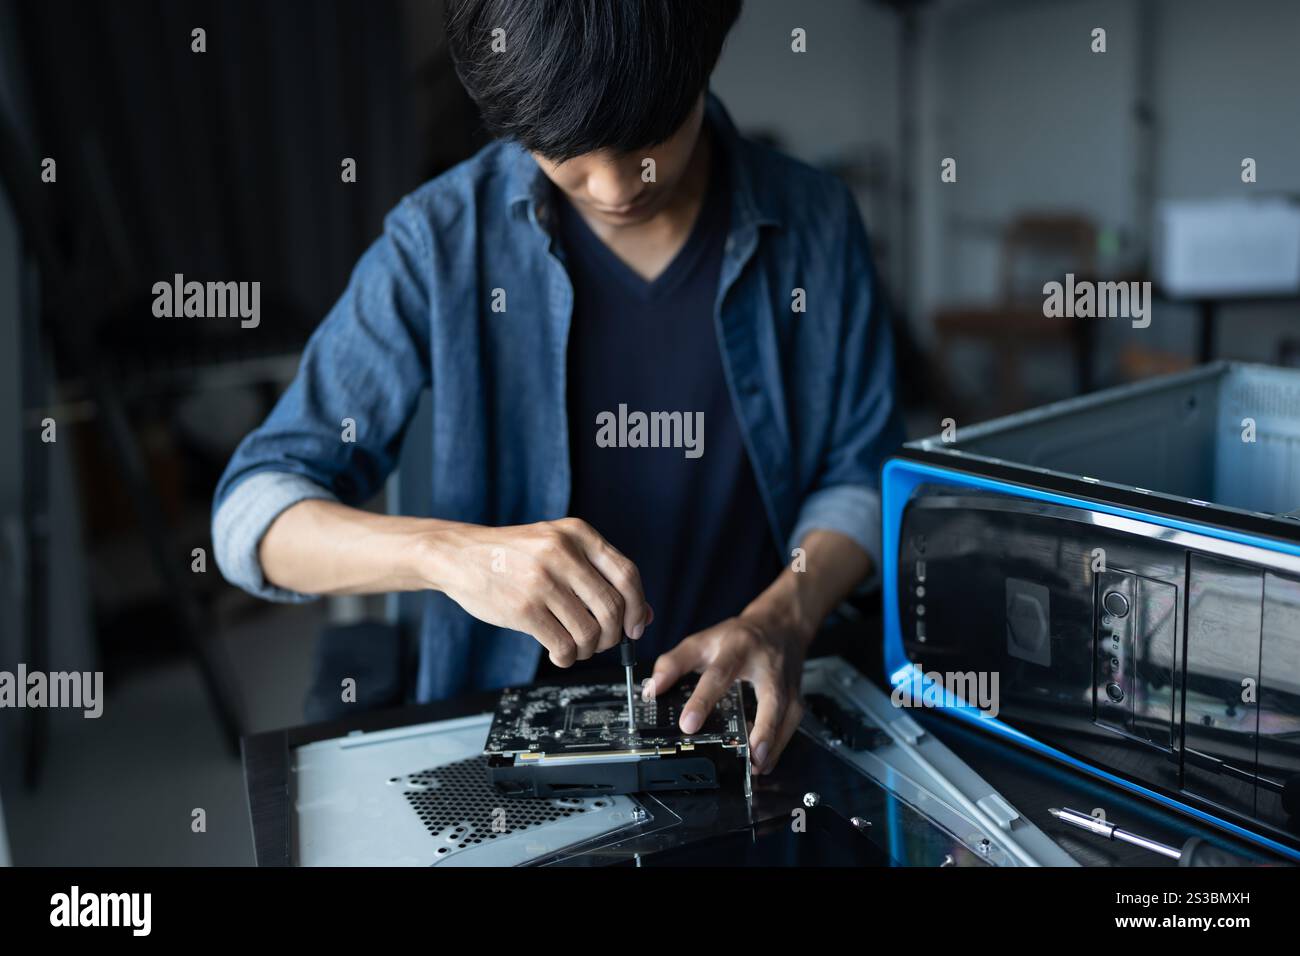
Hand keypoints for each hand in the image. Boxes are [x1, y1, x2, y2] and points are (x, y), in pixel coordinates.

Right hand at [428, 517, 650, 666]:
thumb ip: (600, 575)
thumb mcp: (559, 548)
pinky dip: (567, 657)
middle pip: (612, 607)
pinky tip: (559, 653)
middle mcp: (562, 552)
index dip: (636, 607)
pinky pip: (563, 645)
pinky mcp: (524, 608)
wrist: (459, 555)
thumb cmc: (514, 555)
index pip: (627, 574)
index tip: (634, 627)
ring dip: (588, 649)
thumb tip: (643, 615)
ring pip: (590, 631)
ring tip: (575, 647)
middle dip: (612, 635)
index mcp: (578, 533)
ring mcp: (542, 580)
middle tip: (601, 642)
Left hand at [650, 611, 808, 774]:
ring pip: (786, 715)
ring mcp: (786, 684)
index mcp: (738, 649)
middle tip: (751, 754)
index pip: (719, 675)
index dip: (702, 701)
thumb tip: (652, 690)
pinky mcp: (796, 698)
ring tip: (756, 766)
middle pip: (770, 698)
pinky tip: (764, 762)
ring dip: (773, 744)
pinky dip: (779, 746)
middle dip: (763, 727)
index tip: (688, 724)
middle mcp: (767, 667)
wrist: (781, 625)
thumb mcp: (702, 641)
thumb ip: (674, 663)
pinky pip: (791, 726)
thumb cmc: (739, 637)